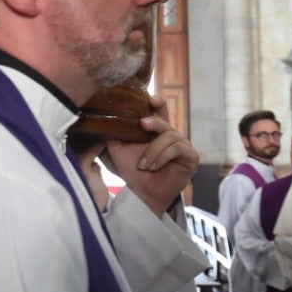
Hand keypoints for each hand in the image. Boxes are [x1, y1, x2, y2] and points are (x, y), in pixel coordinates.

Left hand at [102, 96, 197, 215]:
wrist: (141, 192)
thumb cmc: (132, 169)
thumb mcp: (117, 148)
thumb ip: (113, 132)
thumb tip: (101, 117)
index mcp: (155, 130)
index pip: (159, 110)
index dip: (158, 102)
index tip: (151, 99)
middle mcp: (170, 134)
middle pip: (164, 121)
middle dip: (154, 121)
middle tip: (142, 123)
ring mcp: (182, 144)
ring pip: (169, 136)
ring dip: (152, 151)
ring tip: (143, 165)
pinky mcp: (191, 156)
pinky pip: (177, 149)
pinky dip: (162, 157)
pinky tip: (153, 167)